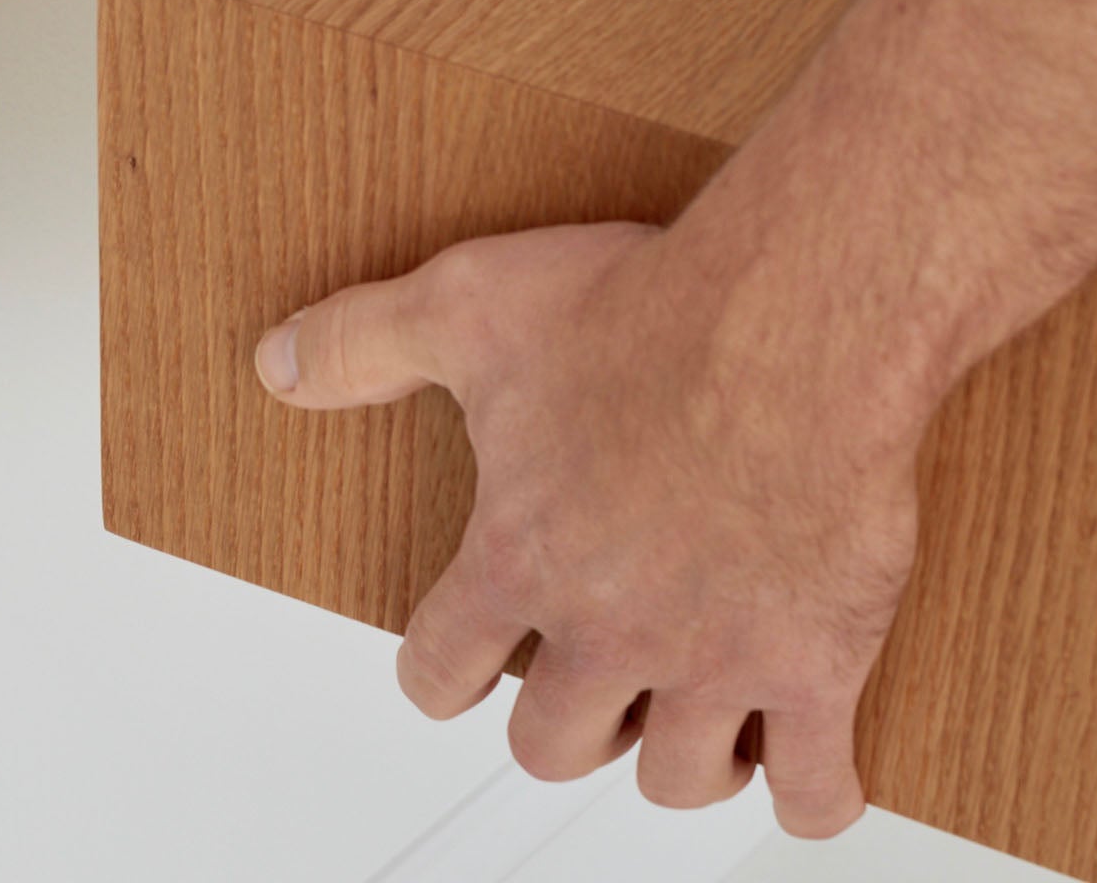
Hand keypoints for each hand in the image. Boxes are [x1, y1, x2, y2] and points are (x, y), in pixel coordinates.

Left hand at [254, 194, 946, 838]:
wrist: (789, 322)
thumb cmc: (647, 315)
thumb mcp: (470, 304)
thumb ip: (362, 340)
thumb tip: (279, 366)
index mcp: (521, 557)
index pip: (442, 669)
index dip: (444, 671)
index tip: (461, 666)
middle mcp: (609, 628)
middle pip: (555, 746)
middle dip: (565, 723)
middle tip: (587, 683)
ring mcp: (715, 657)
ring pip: (678, 776)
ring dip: (678, 757)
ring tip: (688, 718)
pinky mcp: (817, 661)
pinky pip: (814, 786)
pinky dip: (809, 792)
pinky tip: (801, 762)